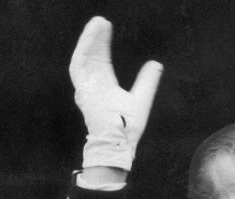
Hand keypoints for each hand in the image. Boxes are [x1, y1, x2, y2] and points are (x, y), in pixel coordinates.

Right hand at [70, 16, 162, 170]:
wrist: (120, 141)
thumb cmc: (128, 127)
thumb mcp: (142, 97)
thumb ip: (148, 80)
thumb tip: (156, 63)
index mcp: (105, 87)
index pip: (102, 60)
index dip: (103, 44)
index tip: (107, 27)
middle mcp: (93, 86)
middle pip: (92, 56)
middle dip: (96, 38)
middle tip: (102, 20)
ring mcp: (86, 88)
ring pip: (83, 57)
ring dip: (88, 40)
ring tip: (97, 23)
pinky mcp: (82, 90)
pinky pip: (78, 65)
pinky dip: (84, 49)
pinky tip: (91, 36)